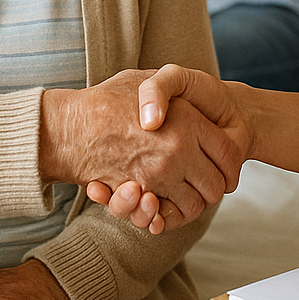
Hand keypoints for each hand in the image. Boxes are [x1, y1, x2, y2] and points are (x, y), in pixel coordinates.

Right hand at [41, 70, 243, 226]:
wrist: (70, 126)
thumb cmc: (108, 100)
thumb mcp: (145, 80)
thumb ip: (171, 90)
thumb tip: (190, 97)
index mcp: (189, 120)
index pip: (229, 154)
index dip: (228, 165)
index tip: (219, 167)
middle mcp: (179, 148)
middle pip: (216, 186)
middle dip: (209, 190)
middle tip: (199, 184)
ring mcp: (160, 174)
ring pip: (193, 206)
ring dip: (187, 206)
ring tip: (177, 193)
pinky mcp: (139, 194)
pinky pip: (165, 217)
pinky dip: (163, 218)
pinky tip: (156, 206)